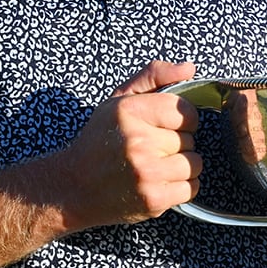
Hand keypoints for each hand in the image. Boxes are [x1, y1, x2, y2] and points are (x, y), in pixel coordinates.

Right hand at [56, 59, 201, 230]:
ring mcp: (146, 172)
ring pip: (194, 164)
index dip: (180, 119)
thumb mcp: (118, 100)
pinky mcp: (153, 199)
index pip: (185, 110)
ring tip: (157, 166)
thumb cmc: (99, 141)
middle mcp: (138, 140)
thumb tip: (190, 68)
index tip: (164, 127)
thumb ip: (153, 76)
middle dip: (176, 143)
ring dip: (181, 166)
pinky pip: (191, 188)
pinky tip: (160, 183)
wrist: (72, 187)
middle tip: (152, 149)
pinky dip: (181, 187)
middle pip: (190, 139)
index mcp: (129, 111)